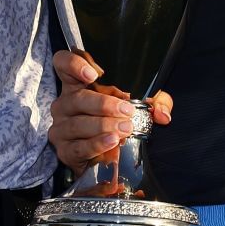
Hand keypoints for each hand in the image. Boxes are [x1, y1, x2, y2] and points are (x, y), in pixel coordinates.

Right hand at [48, 50, 172, 171]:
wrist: (102, 161)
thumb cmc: (116, 123)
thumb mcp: (139, 107)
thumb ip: (156, 103)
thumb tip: (163, 114)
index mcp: (78, 85)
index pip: (63, 63)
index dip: (73, 64)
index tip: (92, 74)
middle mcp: (65, 104)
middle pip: (77, 98)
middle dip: (103, 104)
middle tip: (126, 110)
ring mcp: (61, 128)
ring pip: (77, 124)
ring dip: (103, 125)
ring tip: (125, 128)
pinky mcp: (64, 150)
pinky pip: (79, 147)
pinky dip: (96, 144)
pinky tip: (112, 141)